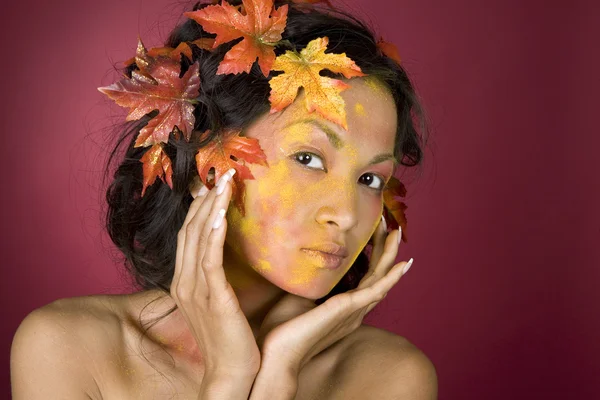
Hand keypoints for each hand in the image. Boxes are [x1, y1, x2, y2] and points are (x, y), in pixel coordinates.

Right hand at [171, 168, 260, 377]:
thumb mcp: (217, 301)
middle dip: (205, 199)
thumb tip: (226, 254)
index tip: (214, 184)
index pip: (190, 234)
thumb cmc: (229, 337)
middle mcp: (185, 280)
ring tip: (223, 182)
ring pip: (200, 238)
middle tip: (221, 173)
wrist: (230, 372)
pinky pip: (211, 259)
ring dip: (212, 207)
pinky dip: (215, 234)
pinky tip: (222, 214)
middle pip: (191, 229)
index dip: (201, 207)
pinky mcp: (212, 297)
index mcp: (185, 280)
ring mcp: (196, 288)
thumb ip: (216, 277)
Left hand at [257, 216, 410, 374]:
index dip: (373, 256)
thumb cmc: (283, 329)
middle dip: (385, 249)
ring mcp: (353, 311)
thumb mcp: (297, 296)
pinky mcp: (349, 310)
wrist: (276, 354)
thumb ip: (310, 282)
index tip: (374, 233)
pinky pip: (376, 290)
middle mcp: (353, 310)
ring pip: (380, 278)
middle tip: (391, 226)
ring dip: (390, 255)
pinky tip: (402, 264)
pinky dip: (391, 277)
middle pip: (377, 275)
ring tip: (397, 233)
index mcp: (343, 308)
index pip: (364, 277)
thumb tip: (308, 263)